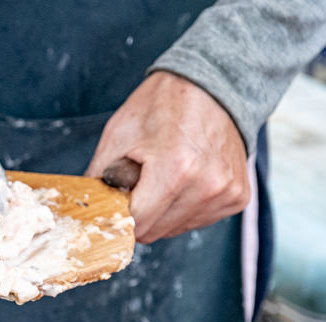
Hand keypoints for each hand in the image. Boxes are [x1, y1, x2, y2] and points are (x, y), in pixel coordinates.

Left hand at [85, 71, 250, 243]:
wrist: (213, 86)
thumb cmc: (163, 106)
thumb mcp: (119, 135)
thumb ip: (99, 179)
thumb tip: (88, 211)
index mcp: (176, 169)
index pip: (135, 223)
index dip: (118, 213)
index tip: (116, 198)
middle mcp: (207, 186)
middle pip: (153, 231)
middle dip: (139, 213)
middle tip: (142, 180)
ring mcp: (226, 193)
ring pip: (173, 231)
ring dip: (161, 212)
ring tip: (166, 176)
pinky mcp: (237, 198)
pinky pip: (196, 221)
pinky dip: (184, 208)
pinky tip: (186, 180)